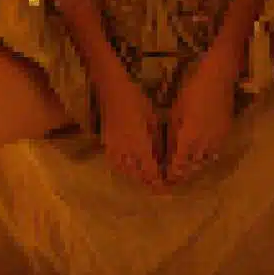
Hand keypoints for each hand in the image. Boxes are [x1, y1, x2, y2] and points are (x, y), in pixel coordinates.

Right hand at [97, 65, 168, 193]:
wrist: (112, 90)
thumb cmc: (136, 100)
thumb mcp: (152, 119)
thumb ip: (157, 140)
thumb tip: (162, 155)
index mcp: (140, 145)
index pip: (151, 171)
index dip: (159, 180)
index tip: (167, 184)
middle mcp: (126, 151)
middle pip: (138, 175)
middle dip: (148, 181)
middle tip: (158, 184)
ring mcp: (114, 148)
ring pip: (125, 171)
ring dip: (136, 177)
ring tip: (144, 177)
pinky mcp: (106, 143)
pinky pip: (114, 163)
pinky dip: (122, 168)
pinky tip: (127, 167)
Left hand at [166, 37, 238, 184]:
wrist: (218, 78)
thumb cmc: (192, 91)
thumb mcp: (176, 112)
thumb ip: (172, 134)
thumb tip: (166, 150)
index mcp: (189, 138)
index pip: (180, 164)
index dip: (172, 173)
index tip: (164, 177)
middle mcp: (205, 143)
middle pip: (193, 167)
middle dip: (183, 173)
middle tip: (173, 178)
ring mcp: (218, 139)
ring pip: (206, 161)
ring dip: (195, 166)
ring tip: (186, 169)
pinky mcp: (226, 133)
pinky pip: (215, 152)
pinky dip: (206, 157)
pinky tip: (200, 155)